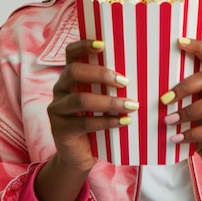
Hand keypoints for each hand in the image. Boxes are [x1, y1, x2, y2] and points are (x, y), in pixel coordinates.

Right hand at [48, 39, 137, 173]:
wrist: (80, 156)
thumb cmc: (96, 121)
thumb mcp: (102, 99)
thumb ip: (111, 86)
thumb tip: (144, 71)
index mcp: (70, 77)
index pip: (71, 53)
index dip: (84, 45)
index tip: (103, 44)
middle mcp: (60, 89)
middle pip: (74, 72)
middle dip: (101, 74)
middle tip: (125, 82)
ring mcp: (57, 110)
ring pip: (81, 99)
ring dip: (109, 102)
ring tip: (131, 105)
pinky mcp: (60, 130)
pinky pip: (85, 123)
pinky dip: (107, 121)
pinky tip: (124, 121)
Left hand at [163, 37, 201, 184]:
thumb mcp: (194, 113)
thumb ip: (184, 99)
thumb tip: (153, 86)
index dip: (197, 47)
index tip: (178, 41)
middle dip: (185, 85)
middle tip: (164, 98)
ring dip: (187, 112)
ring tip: (168, 121)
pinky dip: (191, 134)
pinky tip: (176, 138)